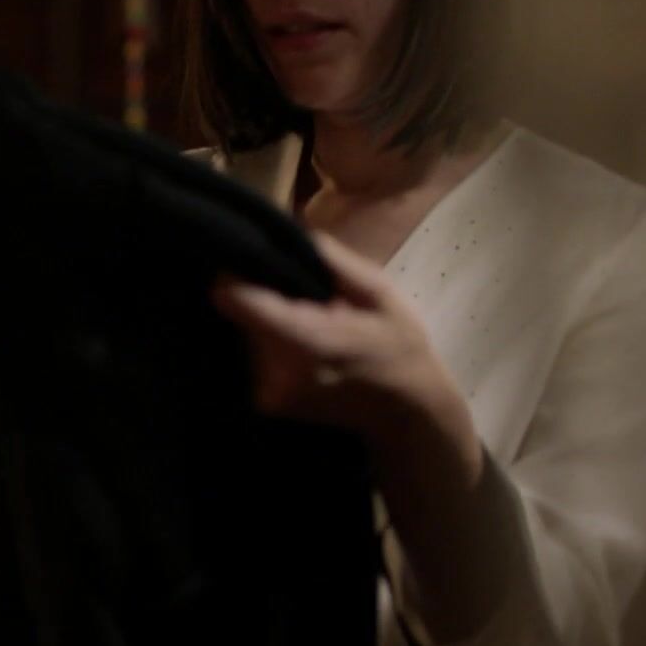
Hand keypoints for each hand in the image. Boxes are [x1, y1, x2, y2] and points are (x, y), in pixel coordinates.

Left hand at [211, 231, 461, 445]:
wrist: (408, 415)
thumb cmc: (399, 346)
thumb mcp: (381, 293)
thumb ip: (332, 262)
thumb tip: (288, 230)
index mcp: (308, 339)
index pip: (239, 300)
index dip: (236, 272)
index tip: (252, 257)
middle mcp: (278, 370)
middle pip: (241, 312)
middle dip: (264, 295)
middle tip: (303, 294)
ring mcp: (269, 392)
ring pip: (247, 333)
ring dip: (269, 320)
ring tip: (310, 320)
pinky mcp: (266, 402)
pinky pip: (255, 355)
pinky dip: (274, 343)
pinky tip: (305, 344)